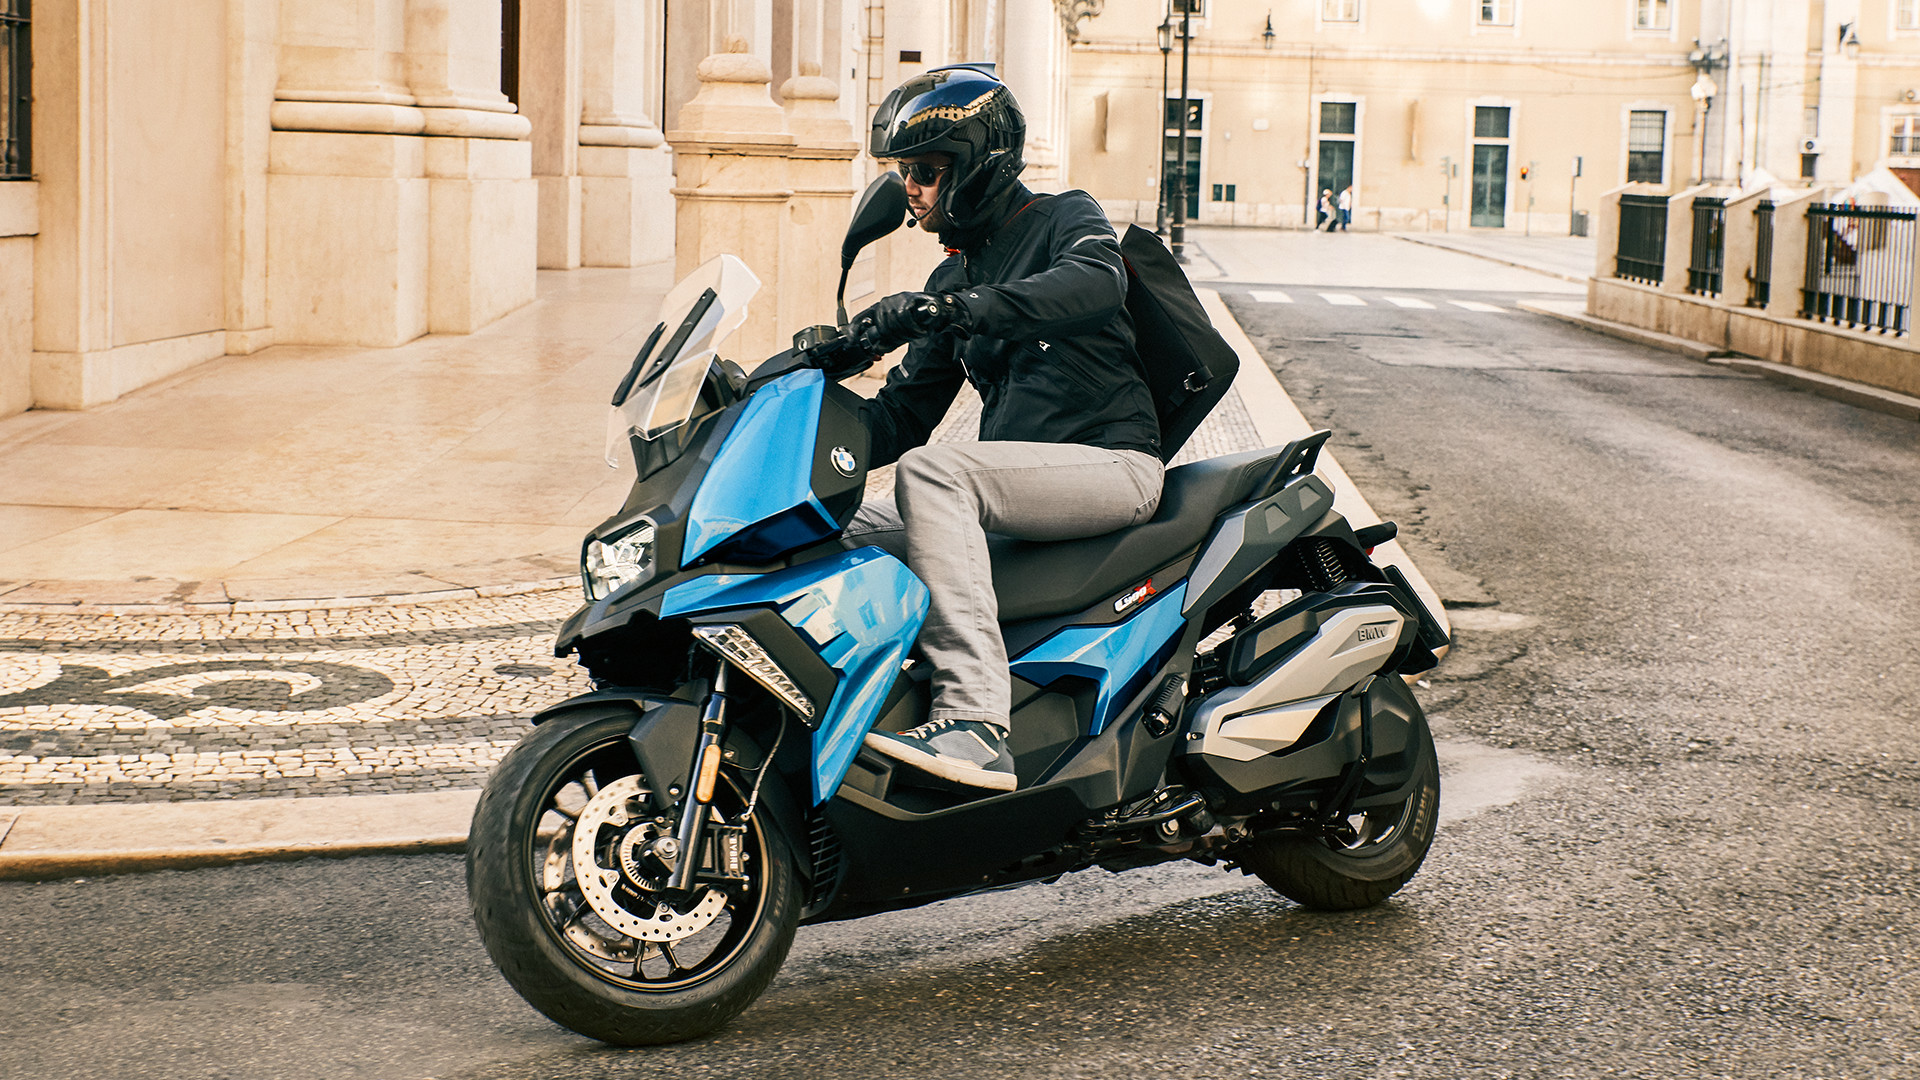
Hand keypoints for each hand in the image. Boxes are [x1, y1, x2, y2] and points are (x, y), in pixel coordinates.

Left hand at [850, 292, 968, 353]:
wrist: (936, 308)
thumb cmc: (916, 320)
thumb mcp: (897, 331)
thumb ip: (885, 338)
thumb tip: (876, 352)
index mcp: (878, 310)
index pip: (859, 319)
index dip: (854, 332)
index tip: (853, 343)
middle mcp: (883, 304)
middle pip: (879, 328)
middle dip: (890, 340)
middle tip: (902, 342)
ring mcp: (894, 301)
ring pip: (891, 325)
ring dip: (905, 335)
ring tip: (914, 333)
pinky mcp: (906, 299)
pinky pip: (904, 319)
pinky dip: (912, 328)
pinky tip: (918, 330)